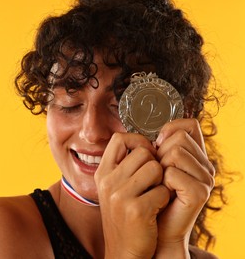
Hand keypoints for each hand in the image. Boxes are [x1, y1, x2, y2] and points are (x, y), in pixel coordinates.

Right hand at [95, 133, 169, 257]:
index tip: (147, 154)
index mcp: (102, 172)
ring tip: (153, 196)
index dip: (138, 141)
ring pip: (156, 168)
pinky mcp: (136, 210)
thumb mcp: (115, 188)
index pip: (119, 138)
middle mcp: (108, 181)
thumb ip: (124, 166)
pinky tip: (155, 210)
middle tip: (152, 182)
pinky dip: (164, 199)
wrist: (124, 251)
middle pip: (143, 152)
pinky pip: (163, 190)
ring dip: (161, 182)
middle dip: (154, 164)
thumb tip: (147, 144)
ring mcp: (120, 195)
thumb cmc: (125, 217)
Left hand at [155, 119, 214, 255]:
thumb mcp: (153, 168)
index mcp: (195, 156)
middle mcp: (205, 166)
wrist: (154, 231)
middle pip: (178, 137)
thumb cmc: (150, 197)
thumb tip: (155, 136)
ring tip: (159, 184)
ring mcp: (205, 179)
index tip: (157, 145)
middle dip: (159, 153)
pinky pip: (172, 173)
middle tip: (157, 174)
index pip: (189, 125)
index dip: (170, 129)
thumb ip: (158, 149)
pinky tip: (162, 194)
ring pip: (175, 152)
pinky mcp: (199, 193)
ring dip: (158, 168)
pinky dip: (160, 182)